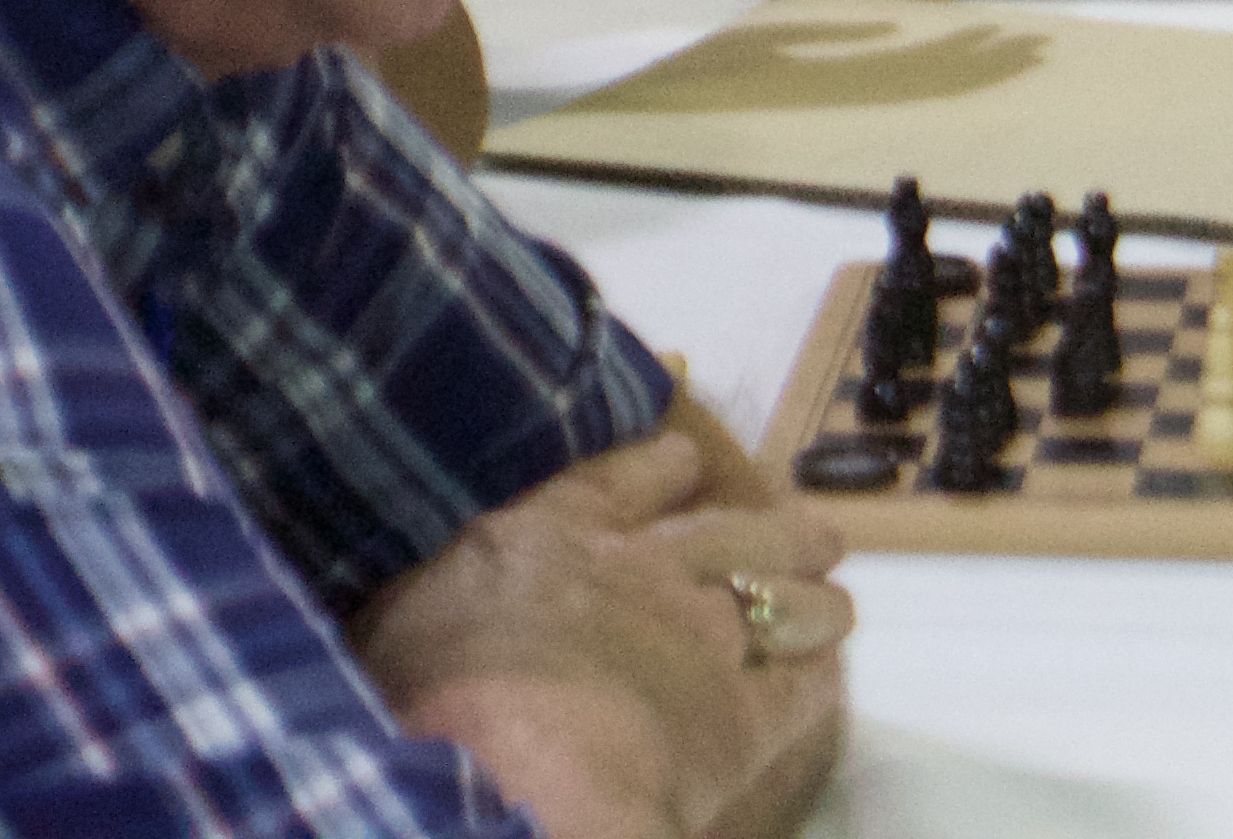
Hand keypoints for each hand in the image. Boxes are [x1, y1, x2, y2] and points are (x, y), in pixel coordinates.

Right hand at [351, 427, 851, 838]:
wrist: (510, 774)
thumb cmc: (423, 697)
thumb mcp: (398, 627)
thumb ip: (437, 605)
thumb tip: (428, 608)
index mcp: (552, 539)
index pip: (615, 486)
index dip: (657, 469)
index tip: (686, 457)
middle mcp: (644, 574)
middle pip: (728, 535)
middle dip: (773, 529)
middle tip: (814, 530)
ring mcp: (703, 641)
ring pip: (781, 600)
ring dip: (810, 597)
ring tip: (834, 599)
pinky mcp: (742, 722)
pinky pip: (797, 692)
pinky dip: (814, 680)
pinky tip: (826, 675)